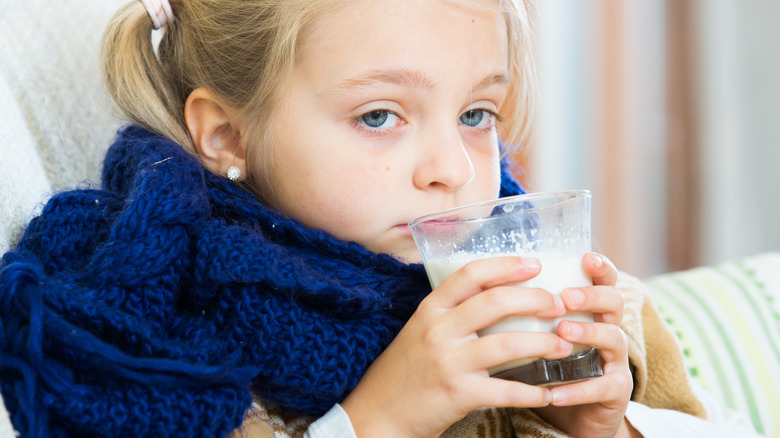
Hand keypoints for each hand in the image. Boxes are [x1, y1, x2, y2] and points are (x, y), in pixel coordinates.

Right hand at [341, 256, 572, 437]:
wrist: (379, 413)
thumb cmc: (406, 369)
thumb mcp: (421, 330)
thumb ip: (452, 312)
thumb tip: (498, 294)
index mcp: (430, 309)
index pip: (471, 274)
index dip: (507, 265)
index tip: (535, 264)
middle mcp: (438, 330)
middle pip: (496, 302)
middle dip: (535, 300)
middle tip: (558, 304)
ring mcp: (448, 362)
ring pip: (508, 344)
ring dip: (544, 343)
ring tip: (564, 345)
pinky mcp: (458, 394)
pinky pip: (505, 390)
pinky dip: (532, 391)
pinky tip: (547, 391)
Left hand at [533, 252, 634, 437]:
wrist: (563, 417)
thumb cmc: (542, 368)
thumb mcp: (531, 335)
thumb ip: (519, 313)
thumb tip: (479, 285)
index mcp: (589, 310)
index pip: (602, 280)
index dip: (600, 268)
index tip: (585, 257)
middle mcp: (607, 329)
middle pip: (614, 302)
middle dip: (592, 295)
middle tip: (566, 297)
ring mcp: (614, 361)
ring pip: (615, 339)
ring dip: (588, 332)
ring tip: (562, 331)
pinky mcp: (615, 393)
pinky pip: (603, 387)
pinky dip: (579, 389)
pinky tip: (555, 392)